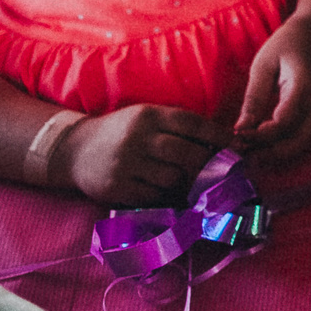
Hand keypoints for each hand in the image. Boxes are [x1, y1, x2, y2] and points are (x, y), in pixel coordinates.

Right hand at [61, 103, 233, 205]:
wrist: (74, 149)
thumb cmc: (121, 132)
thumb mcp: (146, 118)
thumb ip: (178, 126)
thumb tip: (222, 140)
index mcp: (149, 116)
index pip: (193, 124)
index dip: (218, 135)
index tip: (237, 145)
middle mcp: (137, 137)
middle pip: (187, 154)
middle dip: (207, 165)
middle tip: (218, 171)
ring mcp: (126, 163)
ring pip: (173, 177)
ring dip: (183, 181)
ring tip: (183, 179)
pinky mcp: (117, 187)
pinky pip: (153, 194)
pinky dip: (162, 193)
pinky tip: (157, 187)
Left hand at [233, 16, 310, 166]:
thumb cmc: (289, 43)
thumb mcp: (264, 64)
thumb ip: (254, 97)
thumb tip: (240, 128)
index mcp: (304, 88)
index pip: (283, 123)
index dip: (258, 136)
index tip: (236, 137)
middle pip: (298, 143)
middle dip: (269, 155)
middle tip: (243, 156)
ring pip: (304, 146)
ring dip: (279, 156)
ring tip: (252, 157)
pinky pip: (306, 140)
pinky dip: (287, 149)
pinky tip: (267, 149)